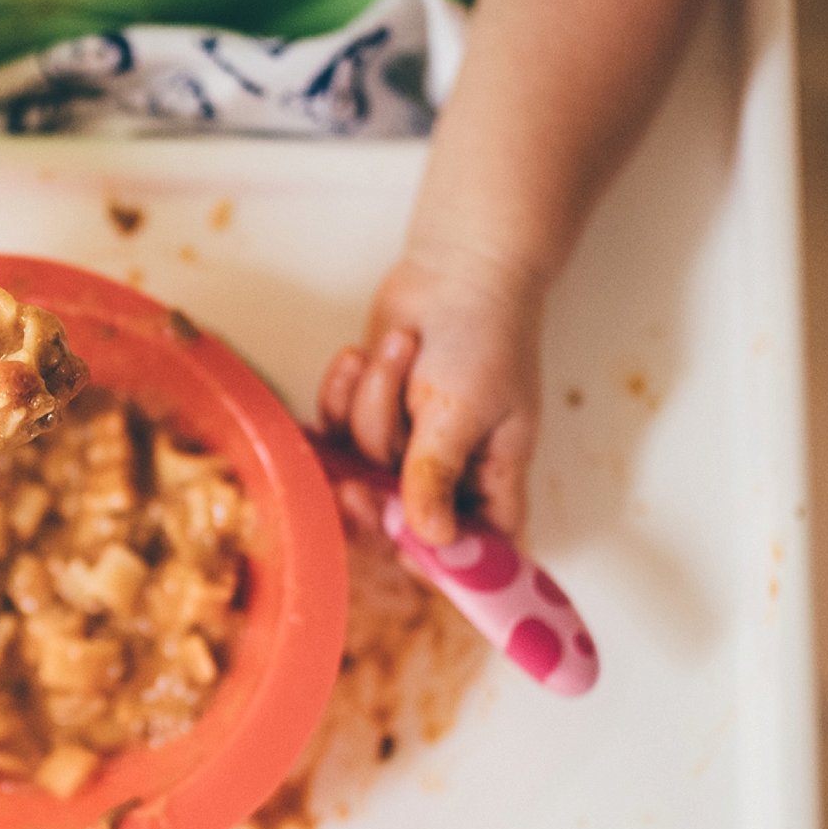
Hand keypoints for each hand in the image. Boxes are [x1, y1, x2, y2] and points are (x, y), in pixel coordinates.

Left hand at [317, 246, 540, 548]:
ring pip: (361, 466)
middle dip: (371, 498)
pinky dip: (342, 392)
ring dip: (369, 407)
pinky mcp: (367, 418)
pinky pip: (335, 432)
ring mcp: (404, 448)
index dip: (438, 563)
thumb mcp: (462, 410)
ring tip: (400, 351)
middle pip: (398, 525)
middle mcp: (449, 474)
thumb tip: (431, 539)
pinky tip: (362, 353)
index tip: (399, 545)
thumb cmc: (483, 332)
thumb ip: (438, 474)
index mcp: (492, 480)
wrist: (456, 264)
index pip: (475, 553)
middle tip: (354, 487)